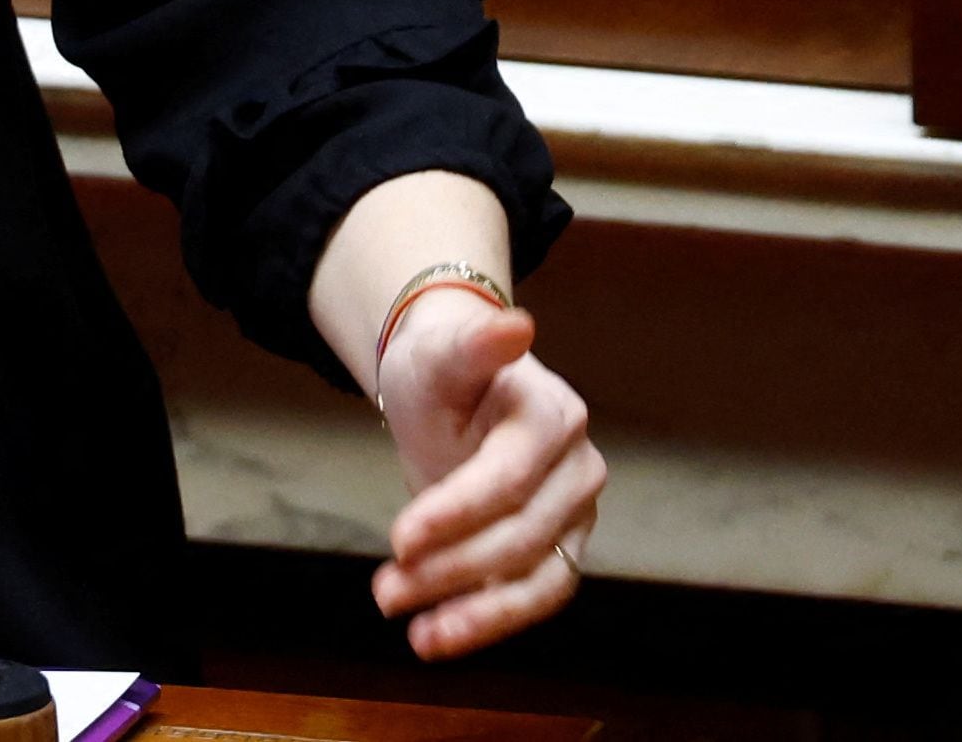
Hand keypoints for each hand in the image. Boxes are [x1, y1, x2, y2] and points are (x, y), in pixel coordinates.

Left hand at [369, 288, 603, 659]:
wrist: (450, 390)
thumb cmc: (441, 368)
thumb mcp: (441, 353)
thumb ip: (474, 345)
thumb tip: (515, 325)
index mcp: (555, 416)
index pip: (508, 479)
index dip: (456, 513)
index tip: (399, 539)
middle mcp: (578, 471)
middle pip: (520, 536)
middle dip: (451, 569)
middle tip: (383, 592)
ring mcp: (575, 518)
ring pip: (537, 581)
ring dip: (475, 614)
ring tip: (414, 635)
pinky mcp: (560, 554)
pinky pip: (534, 600)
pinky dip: (489, 623)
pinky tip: (436, 636)